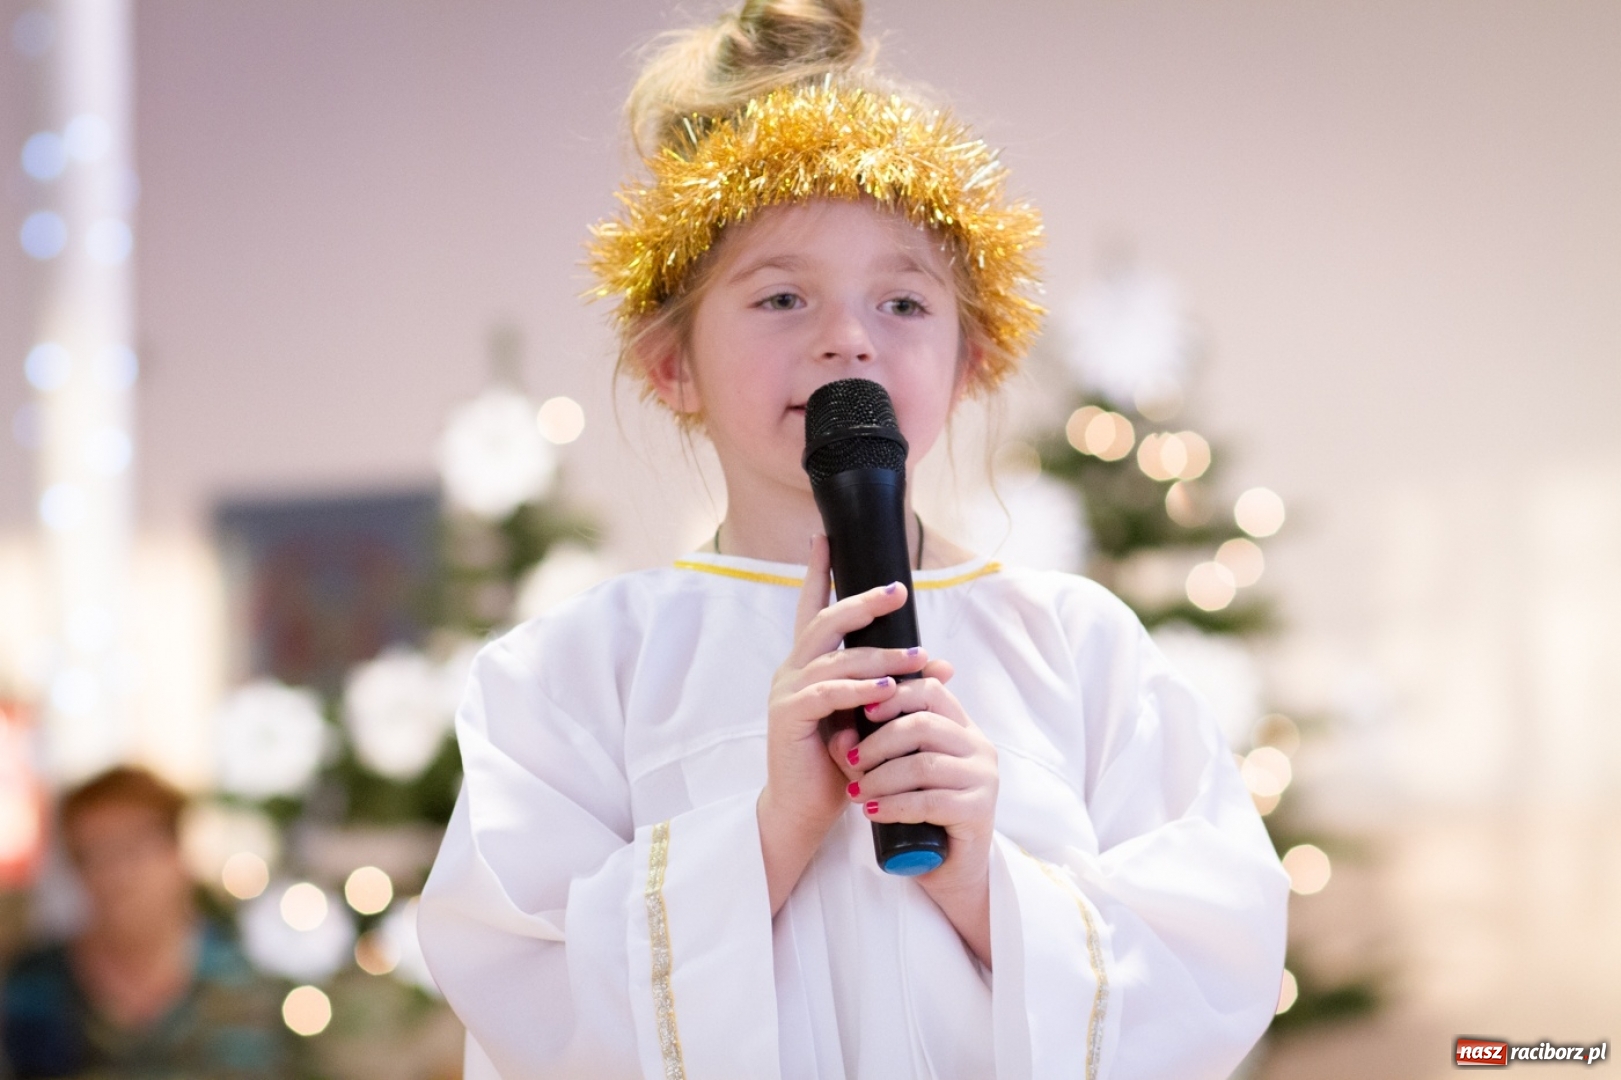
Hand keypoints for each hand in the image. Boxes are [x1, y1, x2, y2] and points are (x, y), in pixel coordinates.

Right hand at [757, 534, 930, 913]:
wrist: (806, 808)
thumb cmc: (839, 760)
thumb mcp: (872, 715)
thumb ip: (894, 684)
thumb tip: (942, 663)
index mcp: (807, 664)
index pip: (812, 608)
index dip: (818, 571)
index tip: (826, 536)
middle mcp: (792, 670)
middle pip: (825, 621)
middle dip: (864, 603)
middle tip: (899, 591)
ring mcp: (787, 692)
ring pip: (836, 658)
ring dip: (882, 656)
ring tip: (919, 658)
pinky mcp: (788, 718)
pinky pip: (828, 693)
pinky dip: (860, 689)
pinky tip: (889, 690)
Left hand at [832, 663, 998, 964]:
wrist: (949, 867)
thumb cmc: (920, 813)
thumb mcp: (896, 772)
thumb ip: (873, 747)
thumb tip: (839, 731)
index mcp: (962, 728)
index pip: (931, 691)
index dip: (894, 695)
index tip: (863, 711)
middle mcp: (979, 747)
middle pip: (924, 725)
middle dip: (879, 742)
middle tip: (850, 759)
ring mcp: (983, 779)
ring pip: (924, 764)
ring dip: (882, 777)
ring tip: (856, 792)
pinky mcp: (978, 811)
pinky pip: (931, 801)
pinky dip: (895, 805)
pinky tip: (873, 811)